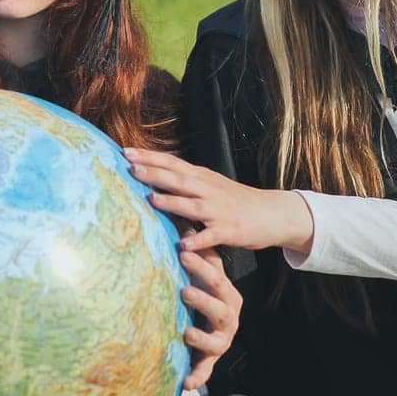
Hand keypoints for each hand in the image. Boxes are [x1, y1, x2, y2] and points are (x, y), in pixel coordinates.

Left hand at [124, 148, 313, 252]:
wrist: (271, 214)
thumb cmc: (233, 201)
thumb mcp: (209, 184)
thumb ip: (184, 181)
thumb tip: (151, 175)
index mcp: (201, 177)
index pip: (172, 162)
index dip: (149, 156)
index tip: (125, 151)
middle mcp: (208, 189)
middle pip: (178, 179)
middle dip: (154, 173)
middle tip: (130, 168)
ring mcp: (219, 210)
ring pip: (193, 204)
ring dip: (172, 202)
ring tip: (151, 200)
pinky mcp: (229, 231)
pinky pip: (211, 236)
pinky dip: (198, 239)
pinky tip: (184, 245)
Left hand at [177, 246, 241, 391]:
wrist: (217, 326)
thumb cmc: (208, 293)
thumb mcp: (207, 273)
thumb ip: (198, 252)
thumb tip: (183, 219)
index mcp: (227, 294)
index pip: (216, 277)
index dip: (201, 265)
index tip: (182, 252)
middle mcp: (228, 317)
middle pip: (219, 307)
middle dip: (203, 298)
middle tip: (184, 290)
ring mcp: (221, 339)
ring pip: (215, 340)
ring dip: (201, 337)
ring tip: (186, 332)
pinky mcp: (211, 358)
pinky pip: (205, 369)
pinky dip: (198, 376)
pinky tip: (186, 383)